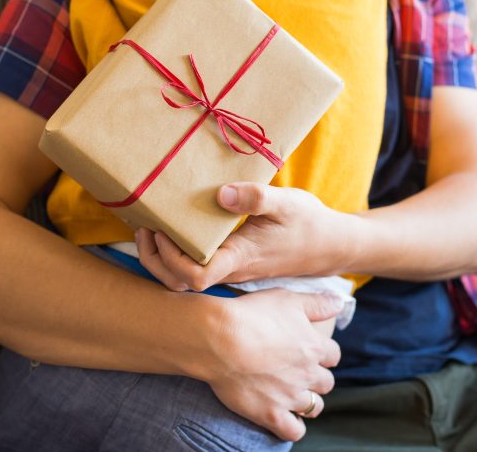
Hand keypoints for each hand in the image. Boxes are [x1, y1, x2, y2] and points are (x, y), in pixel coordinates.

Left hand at [137, 182, 352, 291]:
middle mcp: (230, 270)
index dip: (170, 258)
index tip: (162, 229)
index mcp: (239, 258)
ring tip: (153, 229)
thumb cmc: (309, 223)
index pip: (194, 276)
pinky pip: (195, 269)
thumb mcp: (287, 203)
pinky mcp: (232, 264)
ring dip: (161, 259)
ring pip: (183, 280)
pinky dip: (176, 255)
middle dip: (154, 259)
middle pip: (178, 282)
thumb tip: (220, 194)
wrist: (331, 245)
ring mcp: (230, 270)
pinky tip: (175, 230)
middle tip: (146, 227)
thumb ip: (256, 197)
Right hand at [200, 288, 342, 440]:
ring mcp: (290, 396)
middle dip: (316, 378)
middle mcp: (307, 373)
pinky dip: (293, 427)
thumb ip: (318, 303)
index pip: (333, 355)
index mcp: (314, 346)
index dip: (324, 353)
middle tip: (299, 372)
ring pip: (314, 407)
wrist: (219, 339)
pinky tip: (285, 418)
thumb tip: (340, 303)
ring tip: (293, 395)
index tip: (312, 351)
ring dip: (308, 402)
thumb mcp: (288, 299)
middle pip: (326, 383)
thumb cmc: (252, 314)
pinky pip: (294, 431)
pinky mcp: (271, 414)